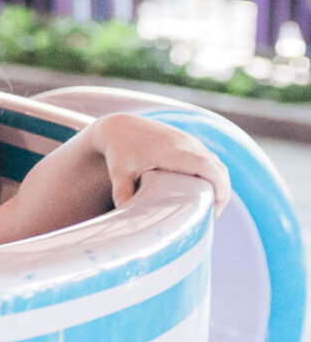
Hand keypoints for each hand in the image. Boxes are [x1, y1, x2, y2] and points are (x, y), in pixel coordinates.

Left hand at [91, 114, 231, 210]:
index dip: (219, 186)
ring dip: (219, 183)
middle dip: (222, 191)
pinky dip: (213, 174)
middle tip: (212, 215)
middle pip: (218, 167)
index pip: (207, 166)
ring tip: (210, 206)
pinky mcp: (189, 141)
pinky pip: (209, 158)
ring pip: (216, 163)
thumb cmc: (119, 151)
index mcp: (173, 151)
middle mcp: (186, 143)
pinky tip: (206, 190)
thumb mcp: (119, 172)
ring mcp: (189, 141)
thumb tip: (124, 215)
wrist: (119, 126)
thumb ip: (122, 193)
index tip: (215, 209)